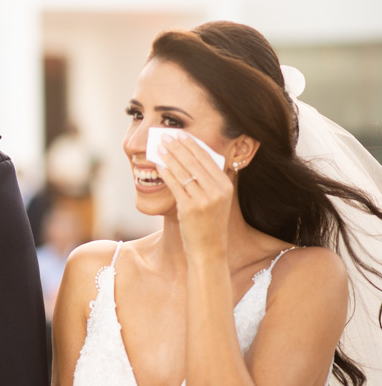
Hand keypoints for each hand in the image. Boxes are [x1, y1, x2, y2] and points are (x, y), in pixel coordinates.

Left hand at [155, 131, 233, 255]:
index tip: (181, 134)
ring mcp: (204, 200)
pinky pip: (175, 185)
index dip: (193, 144)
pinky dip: (166, 173)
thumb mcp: (217, 200)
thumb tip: (191, 158)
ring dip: (169, 156)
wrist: (209, 250)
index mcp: (226, 186)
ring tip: (159, 147)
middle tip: (166, 136)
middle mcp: (217, 191)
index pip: (208, 158)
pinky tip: (158, 165)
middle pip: (194, 162)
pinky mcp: (189, 208)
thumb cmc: (209, 224)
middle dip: (178, 146)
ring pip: (183, 172)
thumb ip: (210, 181)